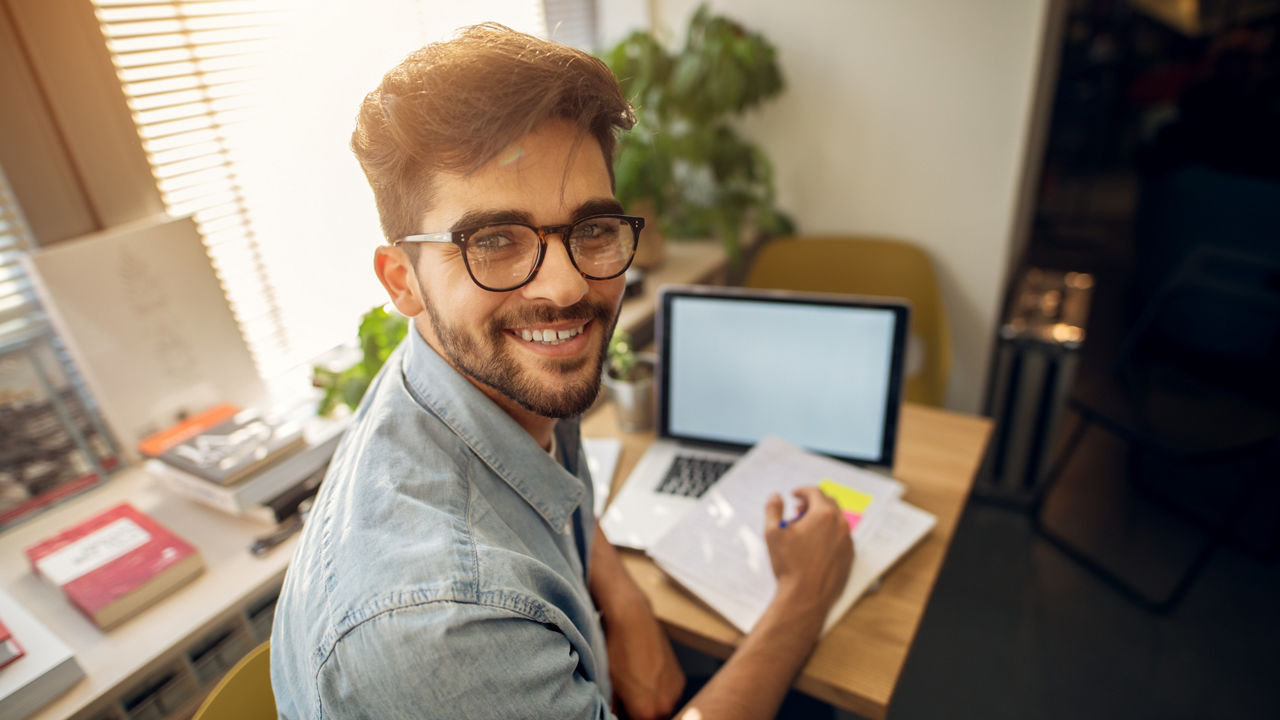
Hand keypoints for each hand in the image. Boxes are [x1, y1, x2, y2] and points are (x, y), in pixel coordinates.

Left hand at [589, 524, 683, 719]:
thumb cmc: (617, 649)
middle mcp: (666, 705)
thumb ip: (613, 709)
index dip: (626, 718)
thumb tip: (612, 715)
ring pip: (661, 708)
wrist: (633, 618)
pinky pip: (668, 693)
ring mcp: (675, 691)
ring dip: (650, 703)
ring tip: (633, 685)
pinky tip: (644, 675)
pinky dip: (658, 690)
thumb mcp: (608, 685)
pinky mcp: (679, 678)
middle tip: (624, 700)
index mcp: (647, 712)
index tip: (620, 710)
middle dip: (638, 714)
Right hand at [763, 487, 854, 616]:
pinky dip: (830, 534)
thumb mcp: (773, 533)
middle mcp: (840, 525)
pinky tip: (816, 545)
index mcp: (823, 515)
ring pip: (837, 521)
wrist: (806, 597)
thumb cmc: (790, 566)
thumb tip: (776, 497)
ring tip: (806, 530)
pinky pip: (841, 538)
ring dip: (822, 519)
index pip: (815, 492)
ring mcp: (847, 542)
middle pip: (829, 504)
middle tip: (798, 511)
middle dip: (813, 503)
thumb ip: (773, 510)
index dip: (802, 491)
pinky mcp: (850, 557)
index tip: (794, 495)